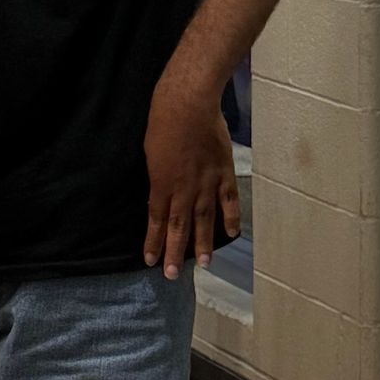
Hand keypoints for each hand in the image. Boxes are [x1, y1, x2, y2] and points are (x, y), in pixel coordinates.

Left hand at [143, 78, 239, 277]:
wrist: (188, 105)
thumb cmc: (162, 122)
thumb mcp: (149, 152)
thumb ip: (158, 176)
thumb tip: (160, 192)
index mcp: (161, 183)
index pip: (156, 220)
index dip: (153, 241)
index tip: (150, 260)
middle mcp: (184, 189)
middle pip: (179, 226)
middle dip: (174, 252)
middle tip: (171, 275)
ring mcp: (206, 182)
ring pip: (204, 220)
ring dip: (202, 244)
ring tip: (202, 265)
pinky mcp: (224, 173)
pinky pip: (229, 201)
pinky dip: (230, 218)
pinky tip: (230, 234)